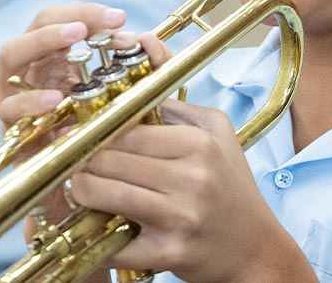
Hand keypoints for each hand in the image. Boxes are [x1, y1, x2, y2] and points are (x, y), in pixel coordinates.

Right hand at [0, 2, 165, 128]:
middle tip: (91, 24)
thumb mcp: (127, 93)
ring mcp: (14, 88)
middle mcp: (33, 63)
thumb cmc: (98, 125)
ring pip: (12, 52)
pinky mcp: (8, 121)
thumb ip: (148, 67)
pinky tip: (54, 99)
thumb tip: (151, 41)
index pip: (68, 15)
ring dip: (44, 40)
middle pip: (39, 22)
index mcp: (58, 51)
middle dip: (68, 17)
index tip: (121, 18)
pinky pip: (11, 106)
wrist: (76, 173)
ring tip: (75, 37)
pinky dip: (31, 100)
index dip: (91, 12)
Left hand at [70, 97, 311, 282]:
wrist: (256, 248)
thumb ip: (177, 107)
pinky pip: (118, 243)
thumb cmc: (232, 188)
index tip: (83, 136)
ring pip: (108, 194)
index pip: (128, 130)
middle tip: (75, 163)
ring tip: (80, 189)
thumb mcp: (218, 134)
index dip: (98, 132)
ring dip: (82, 192)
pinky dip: (98, 237)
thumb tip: (137, 79)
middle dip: (84, 161)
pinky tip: (94, 228)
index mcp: (200, 145)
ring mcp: (181, 217)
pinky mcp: (170, 253)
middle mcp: (192, 179)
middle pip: (112, 160)